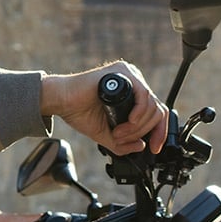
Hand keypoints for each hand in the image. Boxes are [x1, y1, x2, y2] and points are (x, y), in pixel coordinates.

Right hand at [41, 61, 167, 155]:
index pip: (157, 112)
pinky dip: (139, 113)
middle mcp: (134, 82)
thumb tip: (141, 146)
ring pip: (151, 106)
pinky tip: (128, 122)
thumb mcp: (106, 134)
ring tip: (118, 133)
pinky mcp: (122, 73)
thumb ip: (124, 143)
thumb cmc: (79, 112)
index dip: (159, 133)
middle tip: (121, 139)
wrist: (61, 101)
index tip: (153, 148)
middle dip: (142, 132)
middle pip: (156, 110)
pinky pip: (144, 95)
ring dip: (137, 127)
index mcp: (133, 94)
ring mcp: (129, 75)